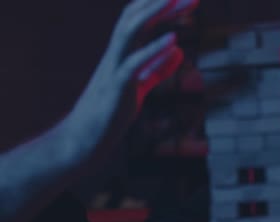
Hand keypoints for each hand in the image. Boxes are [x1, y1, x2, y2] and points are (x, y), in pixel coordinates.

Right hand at [68, 0, 197, 153]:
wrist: (86, 138)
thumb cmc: (111, 111)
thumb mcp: (141, 86)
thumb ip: (159, 68)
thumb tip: (179, 52)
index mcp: (122, 52)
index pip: (140, 18)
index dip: (161, 5)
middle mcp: (116, 53)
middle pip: (135, 17)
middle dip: (161, 2)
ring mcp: (114, 68)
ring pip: (129, 31)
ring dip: (153, 13)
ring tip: (175, 0)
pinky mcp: (117, 88)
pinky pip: (134, 64)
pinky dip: (153, 50)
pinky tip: (173, 41)